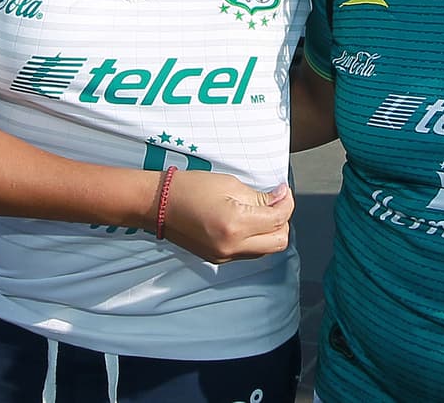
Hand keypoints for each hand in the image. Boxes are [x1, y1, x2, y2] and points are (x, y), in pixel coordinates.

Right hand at [161, 170, 294, 262]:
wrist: (157, 205)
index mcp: (235, 224)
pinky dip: (255, 238)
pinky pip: (248, 252)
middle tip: (276, 202)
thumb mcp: (230, 185)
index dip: (286, 202)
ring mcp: (224, 256)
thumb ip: (259, 197)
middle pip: (278, 242)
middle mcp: (231, 246)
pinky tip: (248, 221)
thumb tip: (280, 200)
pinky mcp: (217, 259)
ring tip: (262, 210)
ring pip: (265, 250)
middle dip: (283, 221)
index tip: (283, 191)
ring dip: (270, 231)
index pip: (278, 219)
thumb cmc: (190, 188)